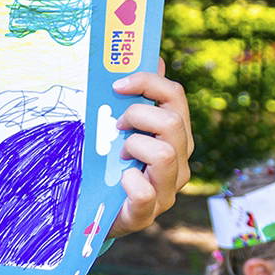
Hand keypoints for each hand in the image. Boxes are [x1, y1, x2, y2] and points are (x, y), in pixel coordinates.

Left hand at [109, 59, 193, 237]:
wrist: (96, 215)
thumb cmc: (109, 167)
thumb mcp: (120, 130)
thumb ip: (136, 100)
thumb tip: (154, 59)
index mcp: (175, 136)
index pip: (175, 96)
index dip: (148, 83)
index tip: (117, 84)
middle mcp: (179, 161)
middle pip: (172, 122)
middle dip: (137, 116)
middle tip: (115, 126)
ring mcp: (167, 190)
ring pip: (164, 154)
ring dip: (134, 147)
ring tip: (117, 156)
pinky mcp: (148, 213)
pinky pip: (146, 191)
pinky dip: (129, 183)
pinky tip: (119, 182)